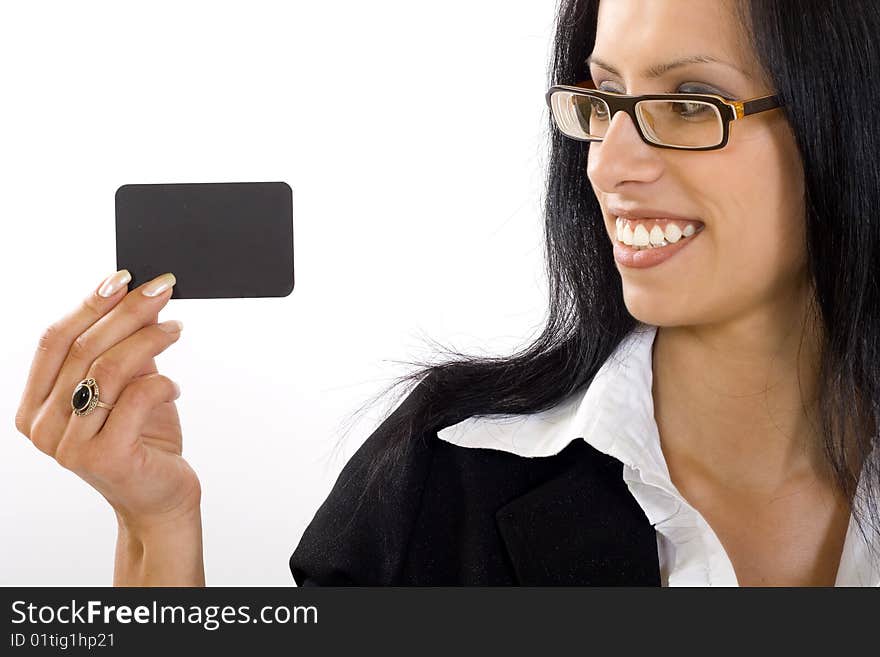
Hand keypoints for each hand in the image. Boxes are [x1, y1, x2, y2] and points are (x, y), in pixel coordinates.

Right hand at [15, 270, 199, 534]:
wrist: (159, 497)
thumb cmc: (141, 441)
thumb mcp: (126, 387)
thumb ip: (122, 349)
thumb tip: (137, 296)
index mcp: (35, 407)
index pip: (54, 341)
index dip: (88, 304)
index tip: (122, 278)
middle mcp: (42, 427)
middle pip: (83, 348)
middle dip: (127, 312)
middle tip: (162, 289)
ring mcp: (69, 446)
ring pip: (109, 369)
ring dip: (149, 340)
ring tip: (176, 329)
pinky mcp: (105, 457)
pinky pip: (136, 397)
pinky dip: (162, 382)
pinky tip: (174, 387)